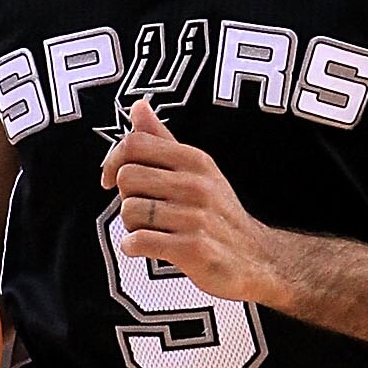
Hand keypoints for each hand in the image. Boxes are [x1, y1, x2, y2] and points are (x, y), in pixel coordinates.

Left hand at [100, 99, 274, 301]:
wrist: (257, 261)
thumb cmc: (219, 216)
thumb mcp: (199, 172)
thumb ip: (164, 140)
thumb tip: (138, 106)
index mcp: (195, 161)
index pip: (135, 143)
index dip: (112, 161)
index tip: (110, 180)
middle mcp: (197, 184)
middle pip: (127, 177)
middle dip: (126, 198)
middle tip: (142, 213)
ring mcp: (196, 217)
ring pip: (130, 211)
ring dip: (131, 227)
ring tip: (152, 232)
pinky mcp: (193, 249)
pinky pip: (139, 241)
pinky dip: (134, 247)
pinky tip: (149, 248)